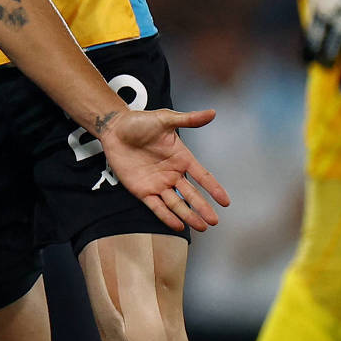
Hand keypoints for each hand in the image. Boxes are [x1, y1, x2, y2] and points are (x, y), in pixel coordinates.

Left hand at [97, 107, 230, 231]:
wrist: (115, 128)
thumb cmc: (140, 122)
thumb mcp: (165, 119)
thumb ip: (188, 119)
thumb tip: (211, 113)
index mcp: (181, 158)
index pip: (202, 176)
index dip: (214, 188)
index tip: (226, 202)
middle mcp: (172, 173)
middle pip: (191, 194)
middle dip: (203, 208)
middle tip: (214, 221)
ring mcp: (157, 183)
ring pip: (176, 203)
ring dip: (188, 215)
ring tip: (201, 227)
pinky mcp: (141, 190)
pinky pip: (156, 206)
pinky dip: (166, 216)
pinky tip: (177, 225)